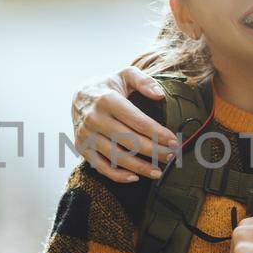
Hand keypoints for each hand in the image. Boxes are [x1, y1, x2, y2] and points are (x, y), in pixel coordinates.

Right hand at [71, 67, 178, 181]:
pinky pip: (101, 166)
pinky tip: (135, 177)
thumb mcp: (125, 75)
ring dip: (140, 167)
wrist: (78, 96)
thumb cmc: (108, 86)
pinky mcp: (82, 147)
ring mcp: (86, 135)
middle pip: (129, 141)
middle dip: (153, 151)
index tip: (174, 141)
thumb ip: (144, 81)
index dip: (158, 133)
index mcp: (107, 100)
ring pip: (116, 157)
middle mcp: (95, 118)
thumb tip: (160, 95)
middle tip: (171, 156)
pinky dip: (118, 175)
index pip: (138, 121)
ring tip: (158, 171)